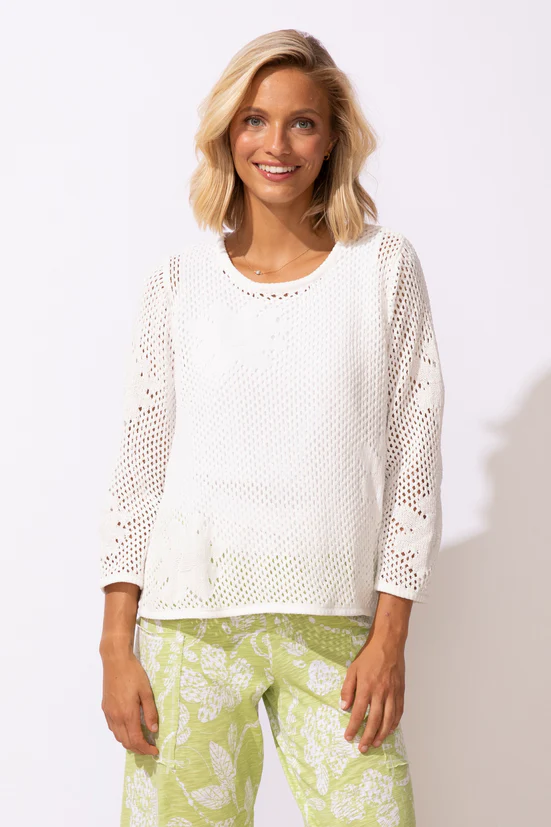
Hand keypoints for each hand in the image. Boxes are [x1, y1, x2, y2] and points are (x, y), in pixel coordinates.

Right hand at [101, 646, 159, 755]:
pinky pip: (113, 728)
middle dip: (139, 749)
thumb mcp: (146, 692)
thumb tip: (154, 730)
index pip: (136, 740)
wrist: (115, 661)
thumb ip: (150, 712)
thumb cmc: (133, 674)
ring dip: (129, 743)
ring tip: (141, 740)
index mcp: (128, 714)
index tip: (155, 751)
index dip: (146, 749)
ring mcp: (109, 713)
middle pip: (126, 742)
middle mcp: (116, 717)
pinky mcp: (105, 708)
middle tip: (150, 748)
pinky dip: (121, 734)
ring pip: (118, 737)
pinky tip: (129, 729)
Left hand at [340, 632, 405, 752]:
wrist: (388, 644)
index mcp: (366, 687)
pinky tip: (390, 730)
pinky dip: (394, 723)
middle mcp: (380, 692)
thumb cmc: (368, 656)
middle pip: (374, 720)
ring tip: (375, 744)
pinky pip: (398, 712)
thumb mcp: (352, 669)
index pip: (358, 712)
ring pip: (388, 719)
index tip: (349, 737)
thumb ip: (347, 688)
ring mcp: (392, 693)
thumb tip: (344, 707)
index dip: (353, 727)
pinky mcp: (401, 692)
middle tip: (362, 748)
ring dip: (382, 734)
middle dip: (367, 736)